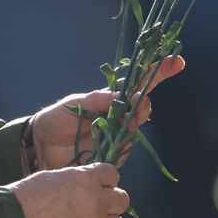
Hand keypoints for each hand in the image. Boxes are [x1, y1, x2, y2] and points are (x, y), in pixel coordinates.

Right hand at [11, 163, 129, 217]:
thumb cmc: (26, 197)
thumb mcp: (54, 177)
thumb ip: (77, 181)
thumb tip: (87, 187)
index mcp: (87, 178)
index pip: (112, 174)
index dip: (106, 181)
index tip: (100, 186)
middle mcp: (97, 201)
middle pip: (122, 200)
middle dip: (112, 202)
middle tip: (99, 207)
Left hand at [26, 56, 185, 172]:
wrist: (41, 146)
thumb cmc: (57, 119)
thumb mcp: (76, 103)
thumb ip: (101, 100)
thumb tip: (126, 97)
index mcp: (110, 99)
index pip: (138, 84)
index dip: (158, 72)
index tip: (176, 61)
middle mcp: (117, 117)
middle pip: (141, 108)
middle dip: (144, 104)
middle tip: (140, 103)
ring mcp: (115, 137)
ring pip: (134, 130)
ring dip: (134, 123)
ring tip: (127, 119)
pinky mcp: (111, 156)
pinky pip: (124, 151)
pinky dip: (123, 145)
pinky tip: (117, 142)